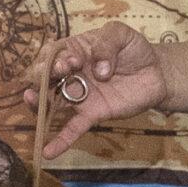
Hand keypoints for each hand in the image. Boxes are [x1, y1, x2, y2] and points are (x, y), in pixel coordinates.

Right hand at [18, 23, 169, 157]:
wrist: (156, 72)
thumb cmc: (134, 49)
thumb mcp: (120, 34)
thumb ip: (107, 43)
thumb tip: (99, 71)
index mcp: (73, 50)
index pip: (52, 53)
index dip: (56, 57)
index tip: (73, 60)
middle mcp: (71, 74)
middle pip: (44, 77)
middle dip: (43, 75)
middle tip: (60, 72)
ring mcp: (80, 96)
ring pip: (51, 102)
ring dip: (37, 104)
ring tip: (31, 101)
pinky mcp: (91, 114)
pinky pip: (72, 128)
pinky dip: (60, 141)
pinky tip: (48, 152)